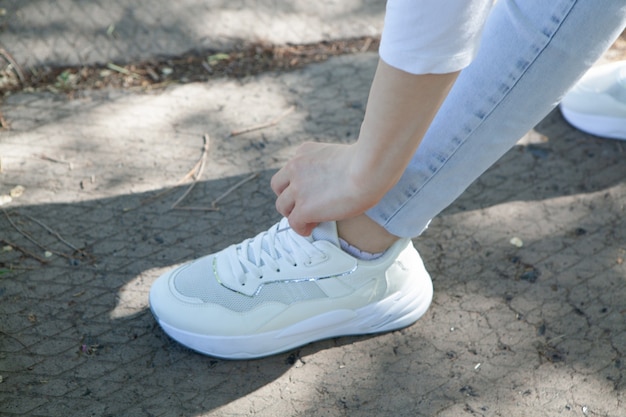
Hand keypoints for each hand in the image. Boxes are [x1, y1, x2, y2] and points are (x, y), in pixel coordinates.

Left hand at [270, 142, 386, 235]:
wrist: (369, 169)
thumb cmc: (371, 162)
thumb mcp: (344, 154)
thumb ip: (336, 164)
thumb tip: (346, 178)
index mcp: (305, 151)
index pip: (292, 168)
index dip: (299, 182)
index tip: (313, 191)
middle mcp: (296, 167)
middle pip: (278, 186)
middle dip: (289, 197)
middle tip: (304, 205)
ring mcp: (298, 188)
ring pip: (282, 205)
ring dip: (293, 213)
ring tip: (308, 220)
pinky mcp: (304, 208)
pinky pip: (293, 223)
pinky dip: (301, 228)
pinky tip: (311, 229)